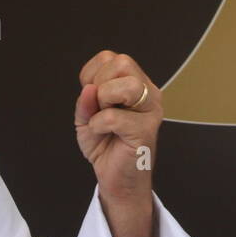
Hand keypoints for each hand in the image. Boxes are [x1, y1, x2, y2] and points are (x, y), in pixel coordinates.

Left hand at [74, 51, 159, 205]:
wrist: (116, 179)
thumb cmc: (105, 145)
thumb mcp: (86, 117)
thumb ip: (85, 100)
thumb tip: (89, 89)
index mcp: (135, 83)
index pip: (111, 57)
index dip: (92, 74)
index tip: (91, 96)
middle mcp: (148, 92)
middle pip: (123, 62)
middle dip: (100, 83)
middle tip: (99, 106)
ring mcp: (151, 110)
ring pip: (127, 85)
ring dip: (104, 101)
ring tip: (102, 118)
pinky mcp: (146, 130)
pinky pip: (114, 117)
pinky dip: (99, 124)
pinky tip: (103, 133)